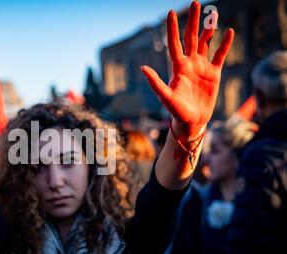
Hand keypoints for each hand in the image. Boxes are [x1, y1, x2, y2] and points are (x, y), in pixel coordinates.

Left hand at [141, 1, 233, 139]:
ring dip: (209, 29)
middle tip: (195, 3)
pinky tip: (229, 32)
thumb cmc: (176, 111)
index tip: (170, 12)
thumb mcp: (165, 97)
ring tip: (213, 13)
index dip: (173, 28)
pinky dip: (225, 45)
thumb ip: (155, 82)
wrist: (192, 122)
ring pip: (205, 43)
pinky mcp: (214, 74)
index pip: (175, 43)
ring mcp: (202, 68)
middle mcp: (189, 64)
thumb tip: (142, 68)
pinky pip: (220, 56)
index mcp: (178, 67)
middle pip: (191, 38)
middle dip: (193, 21)